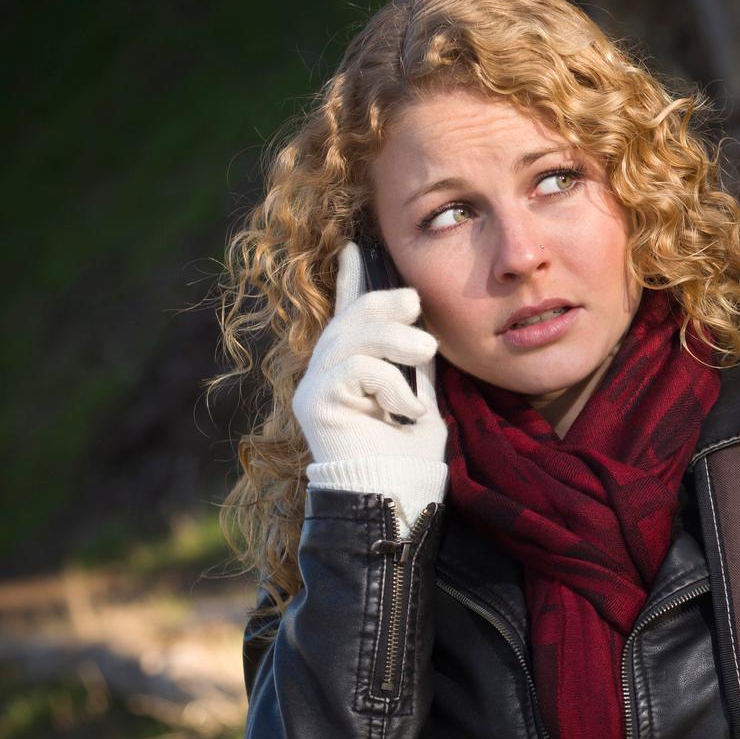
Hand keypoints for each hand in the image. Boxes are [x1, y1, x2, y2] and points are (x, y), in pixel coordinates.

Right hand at [293, 242, 448, 532]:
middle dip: (385, 303)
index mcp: (355, 364)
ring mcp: (316, 386)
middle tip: (417, 307)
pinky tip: (405, 410)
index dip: (350, 279)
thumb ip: (413, 356)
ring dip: (395, 340)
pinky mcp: (314, 404)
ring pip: (351, 336)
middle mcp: (327, 371)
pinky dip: (388, 385)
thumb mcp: (421, 390)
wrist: (401, 492)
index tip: (355, 246)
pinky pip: (354, 369)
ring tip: (425, 353)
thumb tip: (417, 314)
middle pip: (350, 317)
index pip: (348, 312)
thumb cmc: (413, 451)